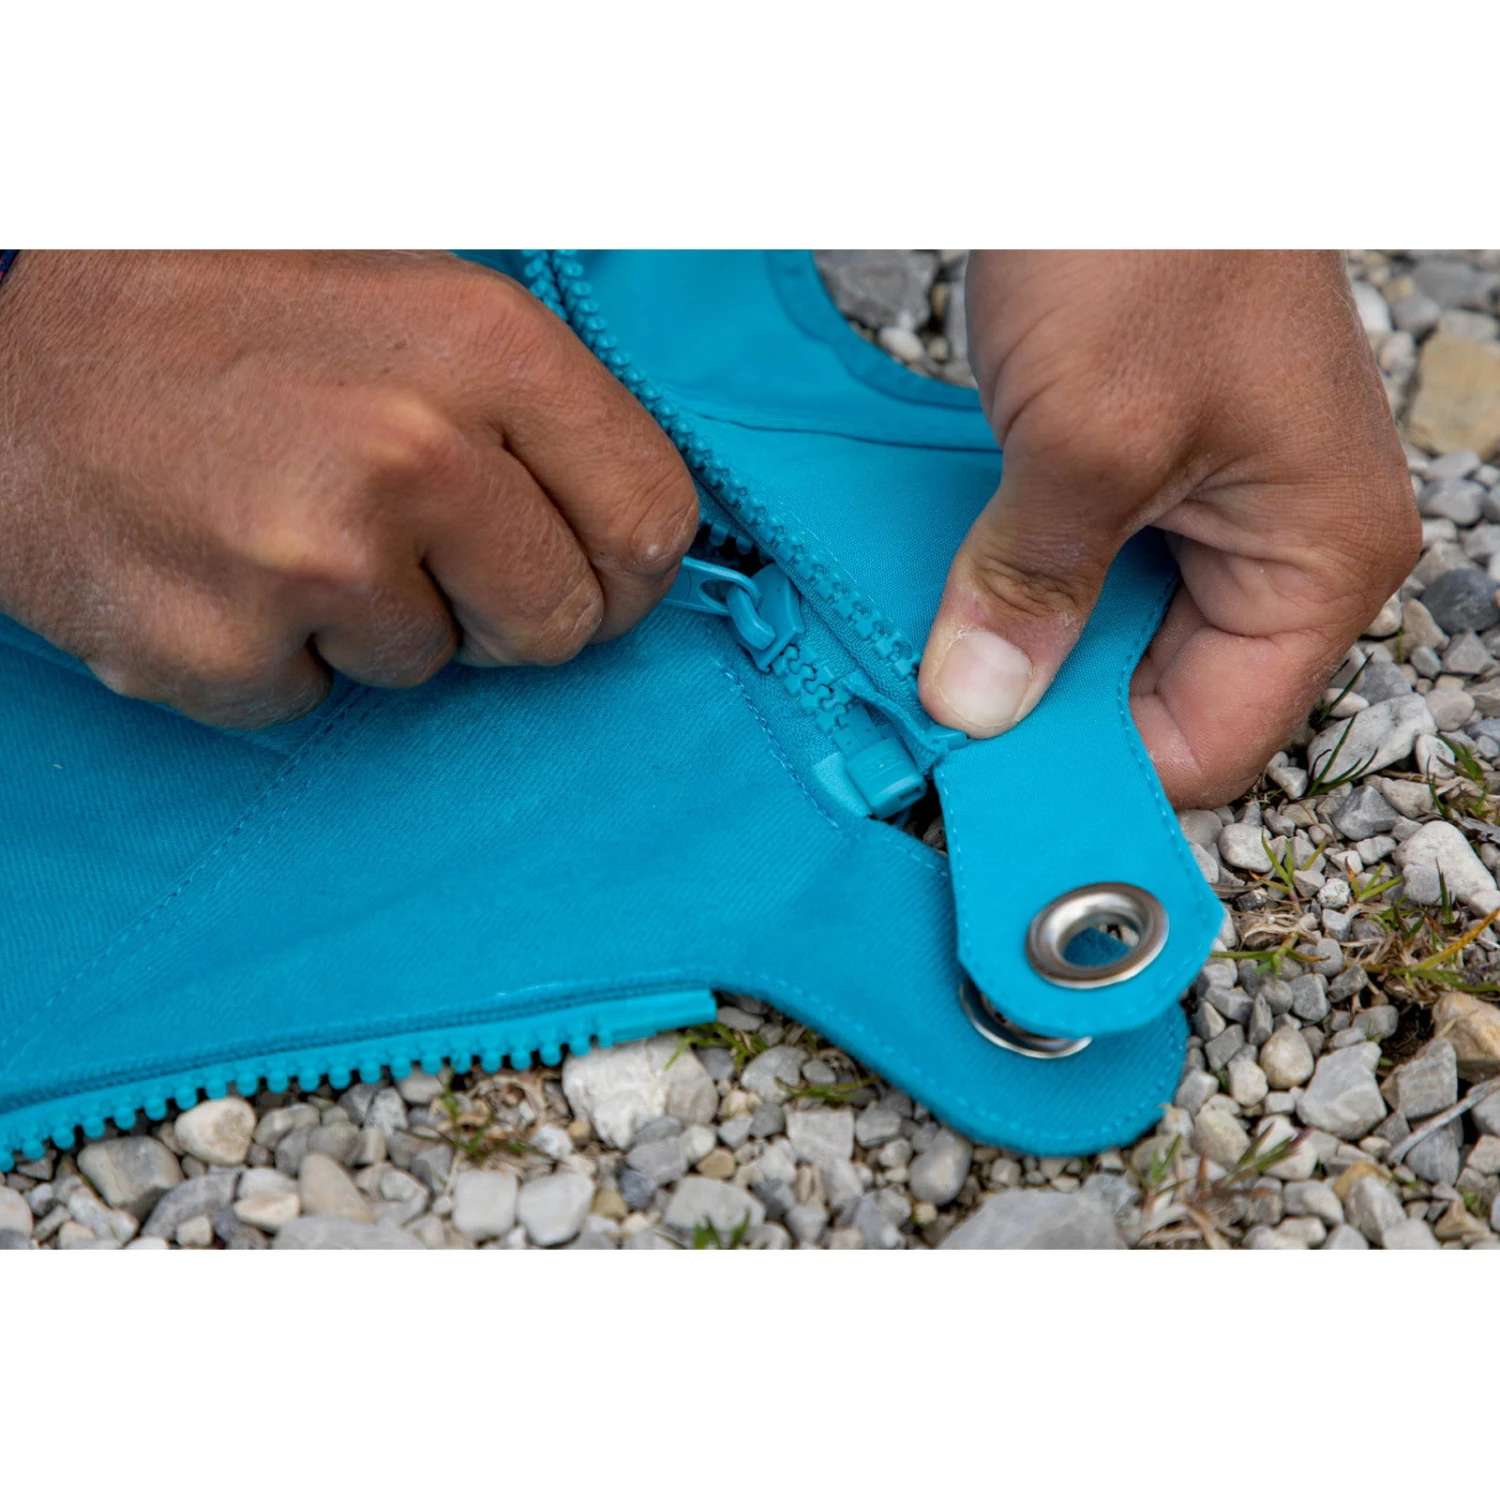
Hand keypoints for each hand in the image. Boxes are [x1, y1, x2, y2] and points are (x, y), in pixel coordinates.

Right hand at [0, 251, 698, 727]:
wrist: (0, 369)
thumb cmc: (219, 324)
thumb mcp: (402, 287)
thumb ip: (532, 399)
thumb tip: (654, 527)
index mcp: (482, 344)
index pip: (652, 520)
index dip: (625, 567)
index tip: (587, 572)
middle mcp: (412, 451)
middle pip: (563, 622)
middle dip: (504, 606)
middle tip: (416, 546)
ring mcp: (314, 561)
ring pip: (434, 665)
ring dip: (377, 621)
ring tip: (286, 525)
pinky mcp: (225, 650)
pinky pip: (316, 700)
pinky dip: (280, 657)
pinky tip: (224, 569)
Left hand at [917, 250, 1420, 807]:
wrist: (1127, 100)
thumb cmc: (1155, 231)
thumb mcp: (1086, 433)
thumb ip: (1034, 585)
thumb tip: (980, 709)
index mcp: (1317, 560)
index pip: (1212, 744)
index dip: (1099, 775)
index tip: (987, 796)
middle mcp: (1278, 553)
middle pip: (1159, 703)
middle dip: (1054, 721)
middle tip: (946, 737)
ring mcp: (1211, 516)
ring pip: (1111, 644)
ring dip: (1026, 659)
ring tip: (941, 666)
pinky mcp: (1145, 481)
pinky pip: (1083, 578)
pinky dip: (1018, 597)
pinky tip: (956, 603)